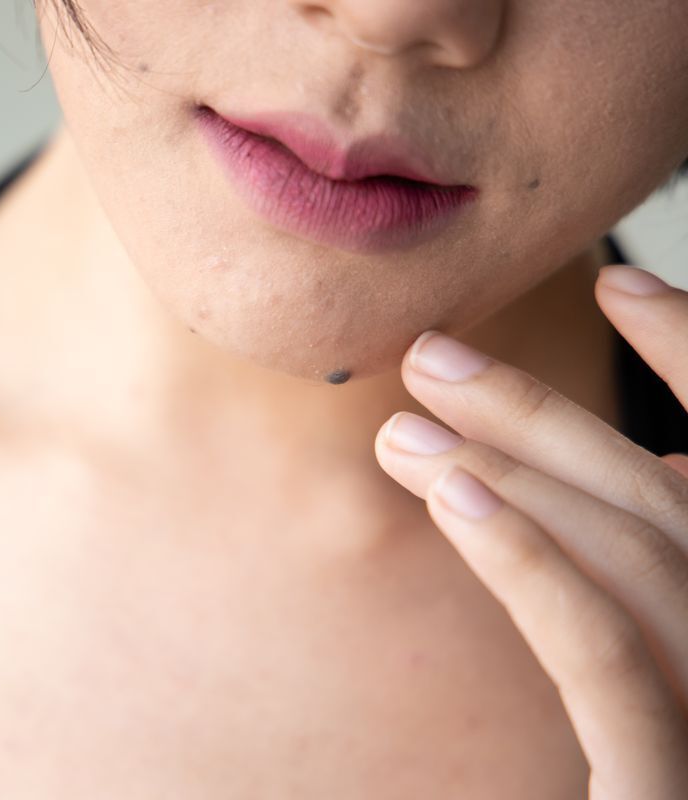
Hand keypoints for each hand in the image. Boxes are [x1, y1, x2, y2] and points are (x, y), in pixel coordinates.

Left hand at [373, 263, 687, 797]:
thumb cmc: (618, 780)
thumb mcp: (641, 679)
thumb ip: (636, 601)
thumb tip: (608, 481)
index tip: (618, 280)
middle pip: (670, 511)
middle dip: (555, 416)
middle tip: (430, 354)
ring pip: (644, 565)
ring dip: (523, 468)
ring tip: (405, 415)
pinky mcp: (674, 790)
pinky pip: (609, 660)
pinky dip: (534, 562)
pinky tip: (452, 493)